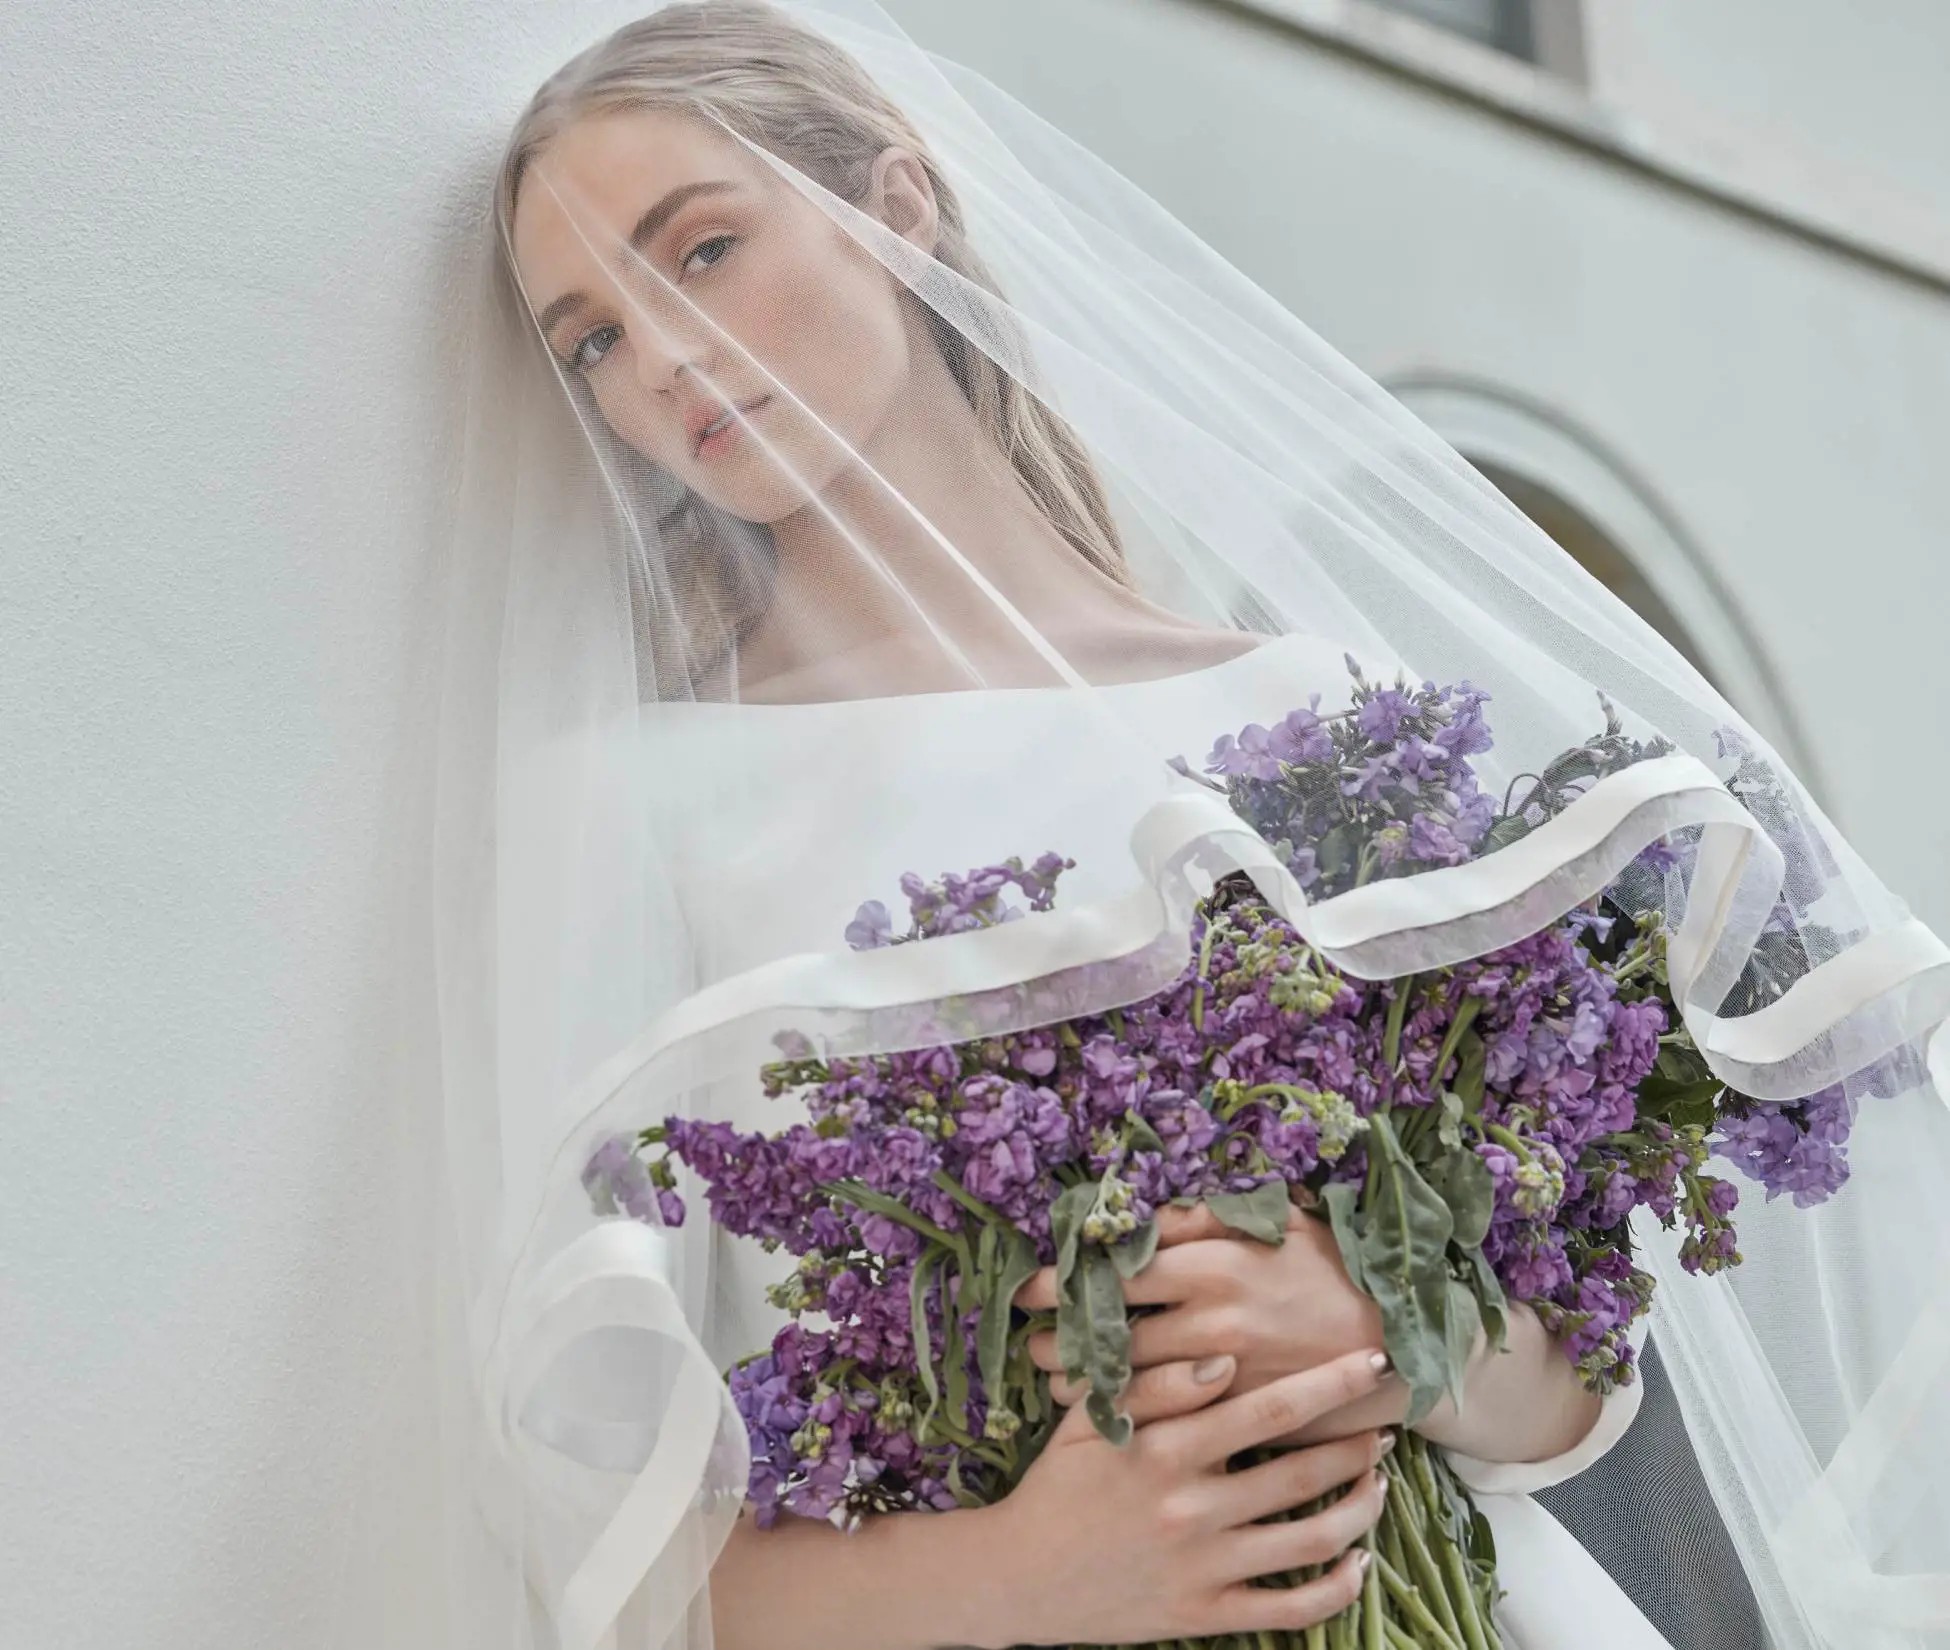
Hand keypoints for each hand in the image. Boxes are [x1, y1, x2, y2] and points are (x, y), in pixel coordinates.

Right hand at [968, 1349, 1392, 1648]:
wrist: (1019, 1575)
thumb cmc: (1061, 1483)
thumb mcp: (1093, 1420)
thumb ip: (1156, 1384)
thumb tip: (1225, 1358)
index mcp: (1167, 1449)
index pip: (1270, 1407)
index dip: (1331, 1385)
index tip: (1372, 1362)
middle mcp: (1192, 1507)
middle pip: (1304, 1471)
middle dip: (1359, 1444)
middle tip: (1388, 1424)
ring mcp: (1204, 1566)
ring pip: (1312, 1539)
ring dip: (1361, 1509)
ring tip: (1380, 1484)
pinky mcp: (1205, 1615)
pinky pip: (1292, 1608)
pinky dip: (1338, 1587)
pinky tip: (1357, 1564)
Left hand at [1020, 1202, 1397, 1444]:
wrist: (1403, 1336)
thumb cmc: (1332, 1267)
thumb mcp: (1272, 1221)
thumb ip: (1202, 1218)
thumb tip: (1139, 1216)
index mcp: (1213, 1267)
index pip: (1113, 1274)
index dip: (1060, 1284)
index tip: (1028, 1292)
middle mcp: (1210, 1324)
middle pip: (1108, 1339)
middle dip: (1060, 1346)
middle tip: (1035, 1345)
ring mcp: (1225, 1379)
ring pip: (1129, 1390)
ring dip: (1083, 1389)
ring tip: (1057, 1384)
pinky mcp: (1241, 1421)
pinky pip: (1170, 1426)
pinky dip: (1130, 1423)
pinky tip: (1108, 1418)